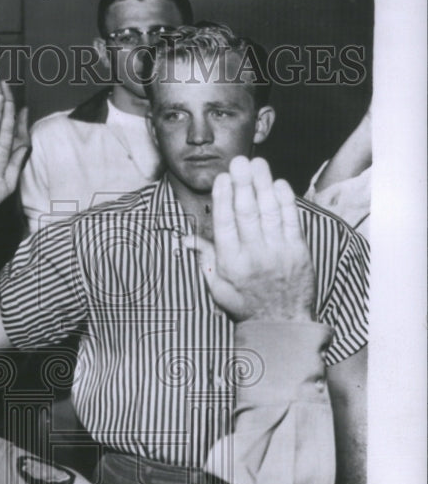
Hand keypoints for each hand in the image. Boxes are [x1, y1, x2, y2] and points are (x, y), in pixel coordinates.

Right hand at [183, 157, 315, 322]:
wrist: (282, 322)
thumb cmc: (246, 304)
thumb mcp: (217, 287)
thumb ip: (204, 259)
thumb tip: (185, 239)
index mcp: (230, 263)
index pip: (225, 224)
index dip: (223, 198)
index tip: (222, 178)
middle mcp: (254, 255)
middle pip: (247, 212)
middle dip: (242, 183)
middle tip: (239, 161)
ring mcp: (278, 251)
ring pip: (269, 211)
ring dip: (263, 184)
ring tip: (258, 163)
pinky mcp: (298, 251)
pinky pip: (291, 220)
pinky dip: (285, 200)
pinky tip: (278, 184)